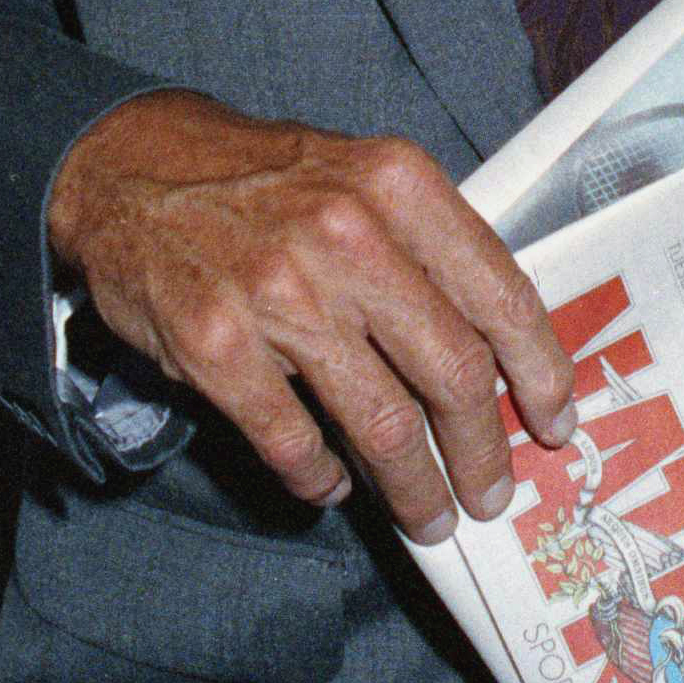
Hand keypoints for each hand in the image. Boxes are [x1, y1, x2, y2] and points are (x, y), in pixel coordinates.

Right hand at [47, 90, 576, 543]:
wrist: (127, 168)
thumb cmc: (260, 179)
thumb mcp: (359, 175)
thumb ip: (425, 249)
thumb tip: (495, 354)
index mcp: (397, 184)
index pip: (499, 294)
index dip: (541, 370)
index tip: (556, 420)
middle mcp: (347, 235)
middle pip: (454, 373)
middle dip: (484, 450)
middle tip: (491, 492)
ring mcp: (278, 294)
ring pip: (384, 425)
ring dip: (416, 489)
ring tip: (428, 514)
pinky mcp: (216, 347)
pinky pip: (294, 443)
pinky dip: (321, 479)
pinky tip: (330, 483)